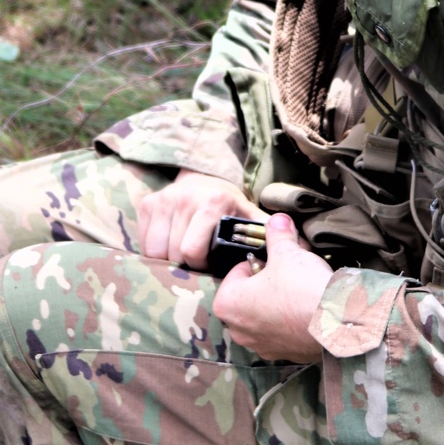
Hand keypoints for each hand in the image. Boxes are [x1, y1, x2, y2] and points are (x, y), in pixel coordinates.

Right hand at [138, 170, 264, 268]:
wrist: (206, 179)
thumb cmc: (230, 208)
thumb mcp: (250, 218)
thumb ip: (269, 235)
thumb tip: (301, 252)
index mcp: (212, 202)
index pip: (192, 251)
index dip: (199, 265)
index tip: (208, 263)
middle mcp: (184, 197)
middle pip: (172, 254)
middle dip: (184, 264)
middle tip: (196, 260)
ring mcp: (163, 199)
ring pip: (154, 250)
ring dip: (167, 258)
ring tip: (182, 253)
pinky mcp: (147, 203)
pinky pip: (143, 242)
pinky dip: (154, 249)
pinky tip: (169, 243)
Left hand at [212, 214, 330, 362]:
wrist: (338, 323)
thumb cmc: (302, 288)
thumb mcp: (287, 252)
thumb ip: (278, 234)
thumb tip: (278, 219)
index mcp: (227, 304)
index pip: (237, 271)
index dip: (259, 259)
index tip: (276, 256)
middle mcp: (239, 330)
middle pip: (250, 294)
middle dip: (269, 280)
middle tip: (290, 267)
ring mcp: (262, 346)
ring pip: (267, 313)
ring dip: (281, 299)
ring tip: (303, 285)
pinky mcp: (286, 355)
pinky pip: (284, 330)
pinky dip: (294, 318)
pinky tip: (310, 306)